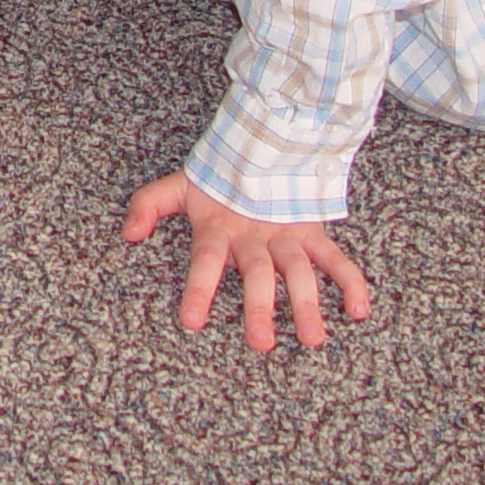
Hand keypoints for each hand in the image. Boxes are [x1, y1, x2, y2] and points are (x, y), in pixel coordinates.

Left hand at [122, 170, 370, 350]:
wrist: (261, 142)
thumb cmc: (217, 177)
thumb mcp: (178, 186)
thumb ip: (147, 206)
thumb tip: (127, 234)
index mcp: (219, 228)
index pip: (206, 260)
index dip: (198, 288)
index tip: (192, 322)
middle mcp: (255, 235)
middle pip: (258, 273)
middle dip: (259, 307)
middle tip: (260, 342)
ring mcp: (287, 234)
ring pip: (299, 271)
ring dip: (307, 304)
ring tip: (312, 338)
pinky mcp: (313, 233)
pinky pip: (336, 259)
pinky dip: (351, 282)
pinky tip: (358, 311)